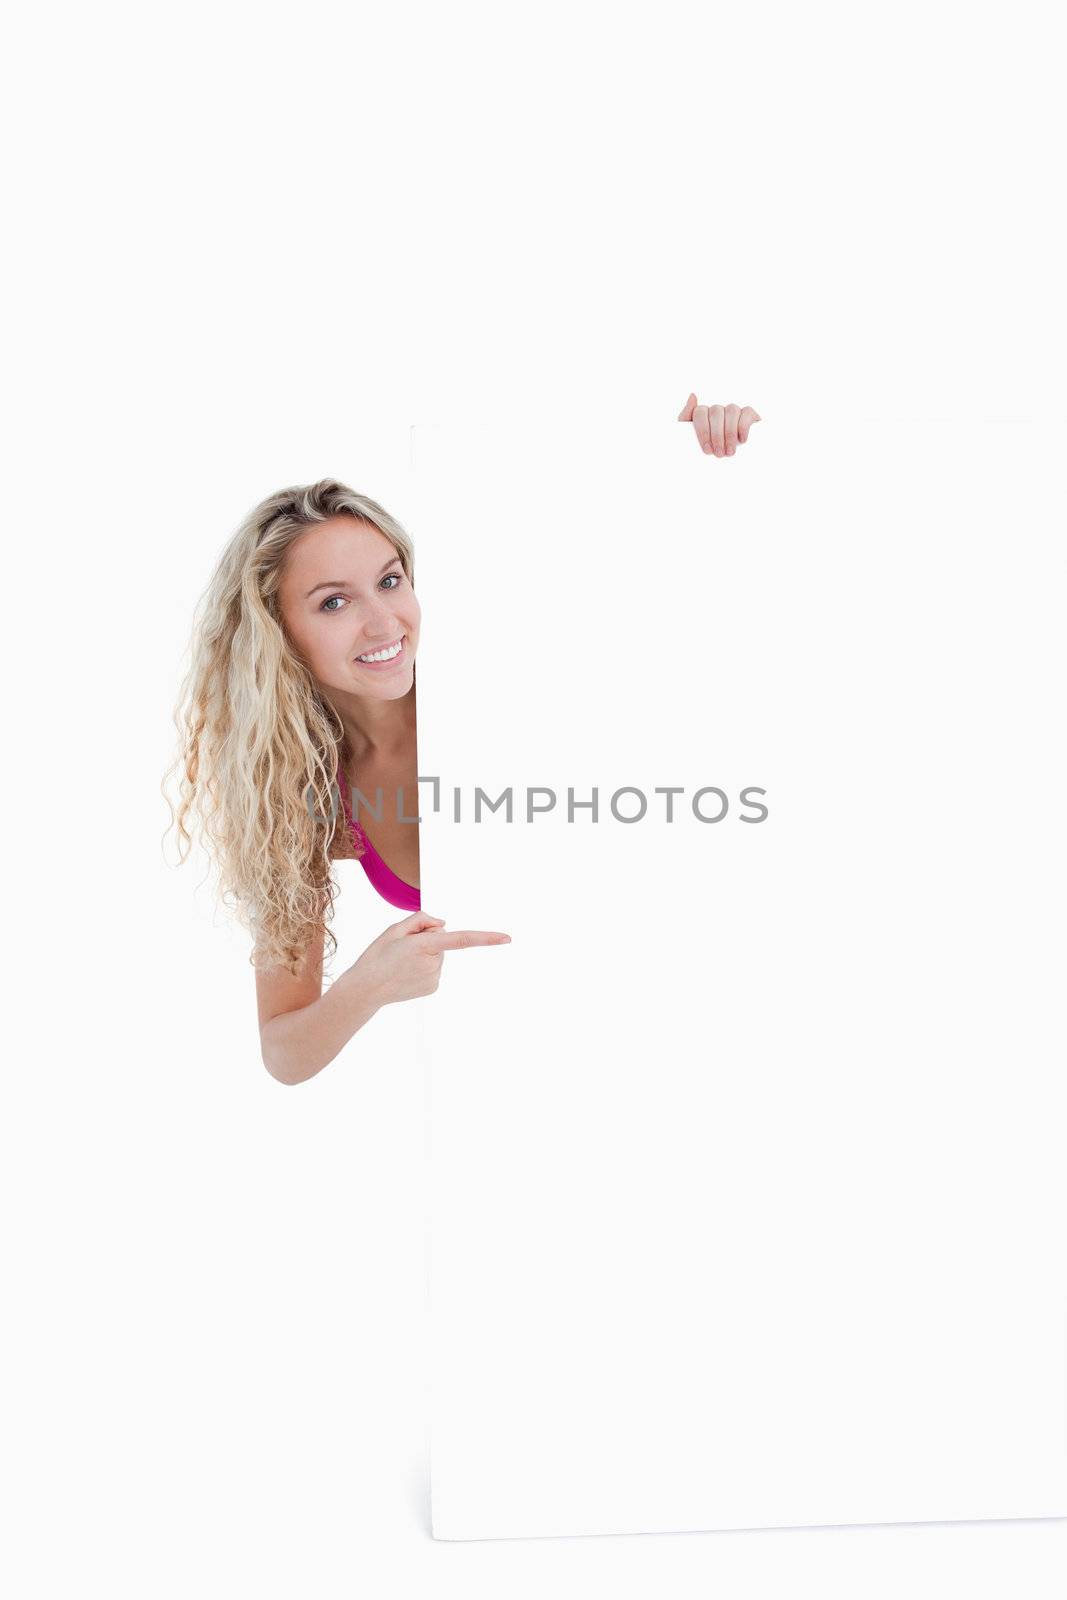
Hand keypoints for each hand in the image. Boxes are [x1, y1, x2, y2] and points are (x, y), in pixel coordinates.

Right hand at [349, 909, 511, 1006]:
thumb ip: (421, 919)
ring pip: (439, 955)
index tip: (507, 938)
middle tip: (402, 949)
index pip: (461, 939)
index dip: (486, 938)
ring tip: (402, 963)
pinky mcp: (433, 987)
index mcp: (423, 946)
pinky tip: (407, 973)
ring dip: (425, 954)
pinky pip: (435, 968)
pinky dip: (424, 966)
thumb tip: (444, 924)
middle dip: (427, 939)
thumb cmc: (377, 956)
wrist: (365, 989)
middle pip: (441, 940)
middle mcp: (433, 964)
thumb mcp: (394, 929)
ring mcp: (435, 978)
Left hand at [677, 394, 761, 456]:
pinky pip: (747, 412)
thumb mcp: (690, 437)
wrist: (729, 461)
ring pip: (731, 411)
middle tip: (719, 454)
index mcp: (703, 413)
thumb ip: (686, 417)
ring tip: (730, 451)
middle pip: (716, 412)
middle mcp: (718, 410)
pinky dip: (743, 426)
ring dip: (730, 433)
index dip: (703, 431)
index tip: (707, 450)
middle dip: (717, 435)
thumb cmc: (707, 449)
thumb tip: (692, 395)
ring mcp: (733, 410)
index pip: (700, 412)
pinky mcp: (748, 414)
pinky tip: (742, 440)